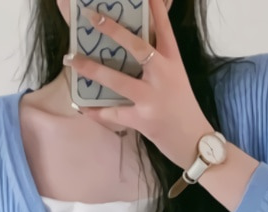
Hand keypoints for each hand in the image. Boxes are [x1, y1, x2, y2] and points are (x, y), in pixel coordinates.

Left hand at [64, 0, 212, 169]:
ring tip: (72, 59)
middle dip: (113, 30)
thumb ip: (158, 64)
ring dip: (92, 69)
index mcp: (173, 62)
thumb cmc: (183, 109)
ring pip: (118, 80)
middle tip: (92, 16)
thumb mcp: (176, 79)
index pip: (164, 28)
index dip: (155, 7)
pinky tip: (82, 106)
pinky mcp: (143, 120)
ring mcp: (152, 98)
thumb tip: (133, 50)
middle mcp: (164, 76)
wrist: (195, 142)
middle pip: (137, 47)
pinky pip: (113, 114)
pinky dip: (96, 111)